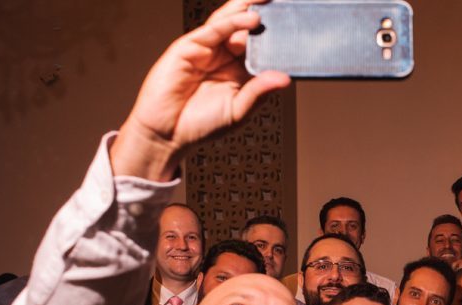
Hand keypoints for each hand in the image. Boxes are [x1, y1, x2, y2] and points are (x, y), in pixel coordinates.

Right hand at [110, 0, 290, 180]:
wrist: (166, 135)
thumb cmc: (200, 125)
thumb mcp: (238, 111)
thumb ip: (259, 92)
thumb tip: (284, 78)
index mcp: (238, 71)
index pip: (260, 46)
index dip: (275, 35)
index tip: (296, 25)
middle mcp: (223, 56)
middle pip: (246, 28)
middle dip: (264, 12)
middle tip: (285, 2)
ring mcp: (206, 49)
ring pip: (230, 21)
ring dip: (248, 7)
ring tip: (268, 0)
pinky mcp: (189, 47)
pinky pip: (214, 30)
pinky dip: (232, 22)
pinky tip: (251, 18)